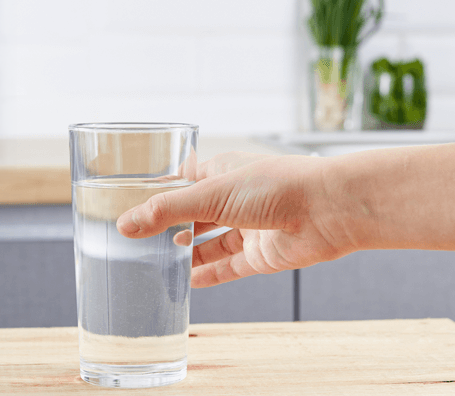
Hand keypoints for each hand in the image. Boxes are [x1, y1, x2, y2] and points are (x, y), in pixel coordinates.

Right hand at [116, 152, 358, 287]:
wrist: (328, 209)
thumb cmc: (276, 185)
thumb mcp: (211, 194)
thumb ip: (167, 211)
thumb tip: (126, 226)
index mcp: (222, 171)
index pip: (183, 182)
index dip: (159, 195)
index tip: (130, 209)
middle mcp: (235, 198)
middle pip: (194, 215)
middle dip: (170, 228)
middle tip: (137, 242)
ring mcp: (249, 227)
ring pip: (210, 243)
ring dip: (187, 254)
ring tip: (156, 265)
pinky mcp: (261, 255)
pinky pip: (229, 267)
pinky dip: (210, 275)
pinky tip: (189, 282)